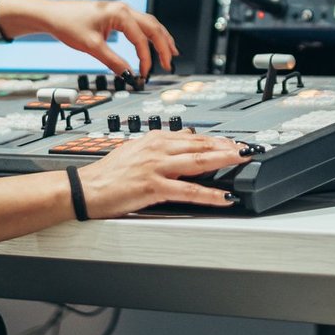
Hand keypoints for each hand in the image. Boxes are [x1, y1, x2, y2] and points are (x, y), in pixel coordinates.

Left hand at [0, 0, 178, 77]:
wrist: (51, 14)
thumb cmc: (67, 23)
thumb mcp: (91, 46)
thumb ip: (112, 61)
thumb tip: (129, 75)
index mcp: (120, 13)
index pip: (141, 38)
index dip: (146, 58)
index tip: (145, 74)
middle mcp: (124, 9)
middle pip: (153, 27)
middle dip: (164, 46)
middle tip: (170, 64)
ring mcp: (121, 10)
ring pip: (149, 24)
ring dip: (160, 38)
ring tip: (171, 53)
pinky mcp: (116, 15)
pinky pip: (140, 24)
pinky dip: (150, 35)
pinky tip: (153, 43)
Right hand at [77, 131, 250, 214]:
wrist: (85, 188)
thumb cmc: (108, 174)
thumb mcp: (136, 151)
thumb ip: (160, 148)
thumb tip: (183, 142)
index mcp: (155, 139)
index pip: (193, 137)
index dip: (217, 140)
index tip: (235, 143)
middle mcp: (158, 148)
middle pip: (201, 145)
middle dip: (228, 146)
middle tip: (249, 149)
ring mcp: (157, 167)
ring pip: (199, 161)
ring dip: (225, 160)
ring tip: (245, 162)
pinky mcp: (154, 186)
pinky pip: (189, 190)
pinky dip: (210, 194)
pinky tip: (225, 197)